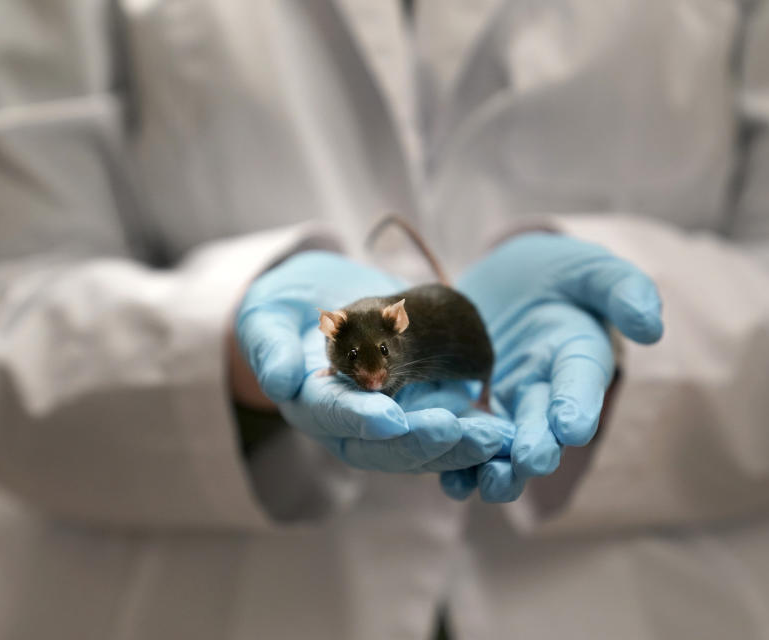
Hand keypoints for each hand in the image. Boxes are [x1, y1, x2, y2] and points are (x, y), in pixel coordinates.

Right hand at [233, 251, 506, 471]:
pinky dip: (471, 440)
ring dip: (458, 448)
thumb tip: (282, 383)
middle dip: (424, 443)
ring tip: (495, 437)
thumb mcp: (266, 315)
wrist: (317, 304)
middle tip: (464, 433)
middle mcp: (347, 425)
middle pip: (383, 447)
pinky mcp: (414, 416)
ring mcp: (383, 425)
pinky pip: (442, 438)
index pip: (335, 416)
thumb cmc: (285, 307)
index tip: (392, 419)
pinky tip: (503, 434)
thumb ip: (270, 346)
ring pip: (419, 449)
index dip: (361, 420)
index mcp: (310, 402)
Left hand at [441, 233, 663, 501]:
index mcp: (578, 357)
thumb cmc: (554, 271)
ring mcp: (507, 407)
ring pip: (505, 449)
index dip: (578, 405)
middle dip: (538, 446)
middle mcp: (546, 392)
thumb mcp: (587, 268)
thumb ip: (622, 289)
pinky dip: (457, 465)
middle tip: (530, 460)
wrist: (504, 282)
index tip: (573, 427)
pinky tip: (449, 480)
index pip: (582, 381)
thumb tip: (652, 328)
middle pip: (543, 426)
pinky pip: (465, 445)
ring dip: (499, 469)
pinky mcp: (469, 412)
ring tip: (491, 480)